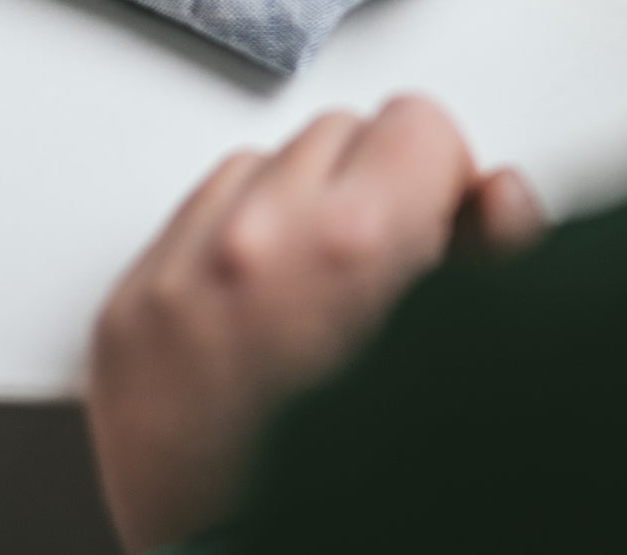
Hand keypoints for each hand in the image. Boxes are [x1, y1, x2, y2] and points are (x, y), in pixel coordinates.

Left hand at [87, 97, 544, 552]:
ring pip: (254, 169)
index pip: (415, 123)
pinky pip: (184, 227)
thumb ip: (502, 256)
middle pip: (334, 135)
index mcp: (356, 245)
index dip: (441, 183)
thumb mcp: (482, 372)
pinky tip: (254, 333)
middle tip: (378, 286)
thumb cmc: (377, 502)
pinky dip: (222, 258)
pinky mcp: (124, 318)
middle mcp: (254, 243)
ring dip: (289, 217)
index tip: (438, 234)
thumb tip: (494, 192)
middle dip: (366, 195)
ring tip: (311, 314)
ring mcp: (176, 278)